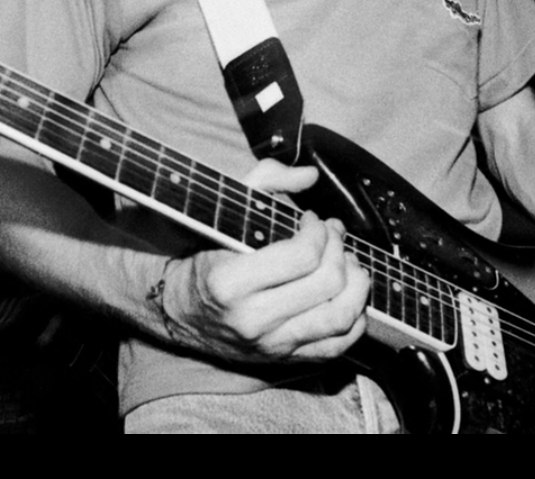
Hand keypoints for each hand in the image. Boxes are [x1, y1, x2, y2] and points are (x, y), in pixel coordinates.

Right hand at [159, 159, 370, 362]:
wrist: (178, 311)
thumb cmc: (204, 255)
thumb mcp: (222, 210)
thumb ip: (265, 181)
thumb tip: (310, 175)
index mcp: (230, 282)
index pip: (303, 255)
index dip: (319, 230)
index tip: (311, 220)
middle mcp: (252, 319)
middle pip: (327, 283)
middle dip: (340, 249)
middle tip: (333, 235)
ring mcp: (271, 344)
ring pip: (339, 316)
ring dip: (356, 282)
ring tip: (347, 262)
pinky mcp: (284, 359)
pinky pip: (337, 345)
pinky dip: (355, 318)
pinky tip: (348, 294)